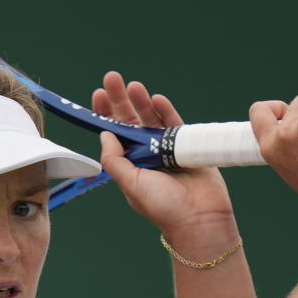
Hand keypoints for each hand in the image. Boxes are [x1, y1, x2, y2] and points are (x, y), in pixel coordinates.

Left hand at [94, 72, 233, 234]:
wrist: (199, 218)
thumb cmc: (164, 207)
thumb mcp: (130, 184)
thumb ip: (114, 160)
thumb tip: (104, 134)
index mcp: (130, 164)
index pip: (114, 134)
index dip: (105, 114)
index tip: (98, 95)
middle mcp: (146, 153)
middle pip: (130, 120)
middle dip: (120, 99)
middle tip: (112, 78)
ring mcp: (167, 148)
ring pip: (150, 119)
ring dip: (141, 101)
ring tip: (132, 85)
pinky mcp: (187, 145)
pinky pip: (174, 123)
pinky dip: (165, 111)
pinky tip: (156, 99)